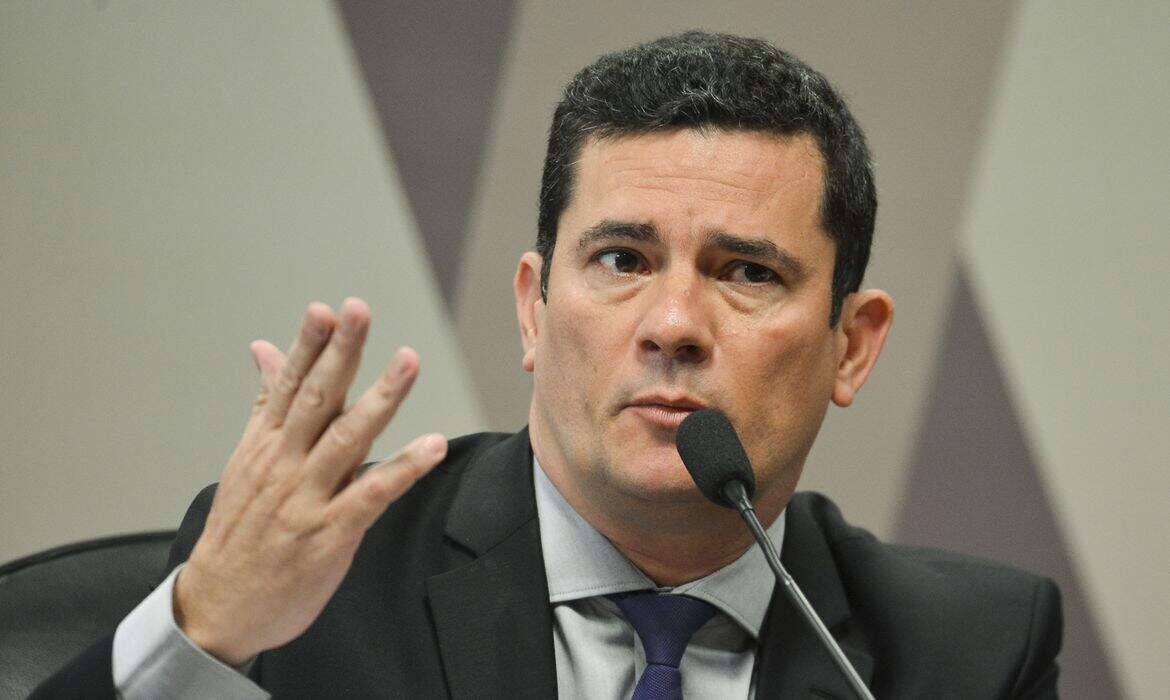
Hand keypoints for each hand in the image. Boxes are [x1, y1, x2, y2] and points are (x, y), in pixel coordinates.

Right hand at [172, 298, 445, 665]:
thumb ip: (265, 403)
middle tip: (359, 311)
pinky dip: (403, 469)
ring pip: (347, 438)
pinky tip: (432, 445)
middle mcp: (283, 464)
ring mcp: (306, 499)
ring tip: (407, 360)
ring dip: (380, 398)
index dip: (308, 345)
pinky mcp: (330, 534)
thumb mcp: (245, 461)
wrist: (217, 608)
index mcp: (264, 444)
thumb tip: (264, 349)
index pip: (287, 384)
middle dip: (340, 352)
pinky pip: (371, 495)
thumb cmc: (238, 532)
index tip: (327, 310)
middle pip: (316, 399)